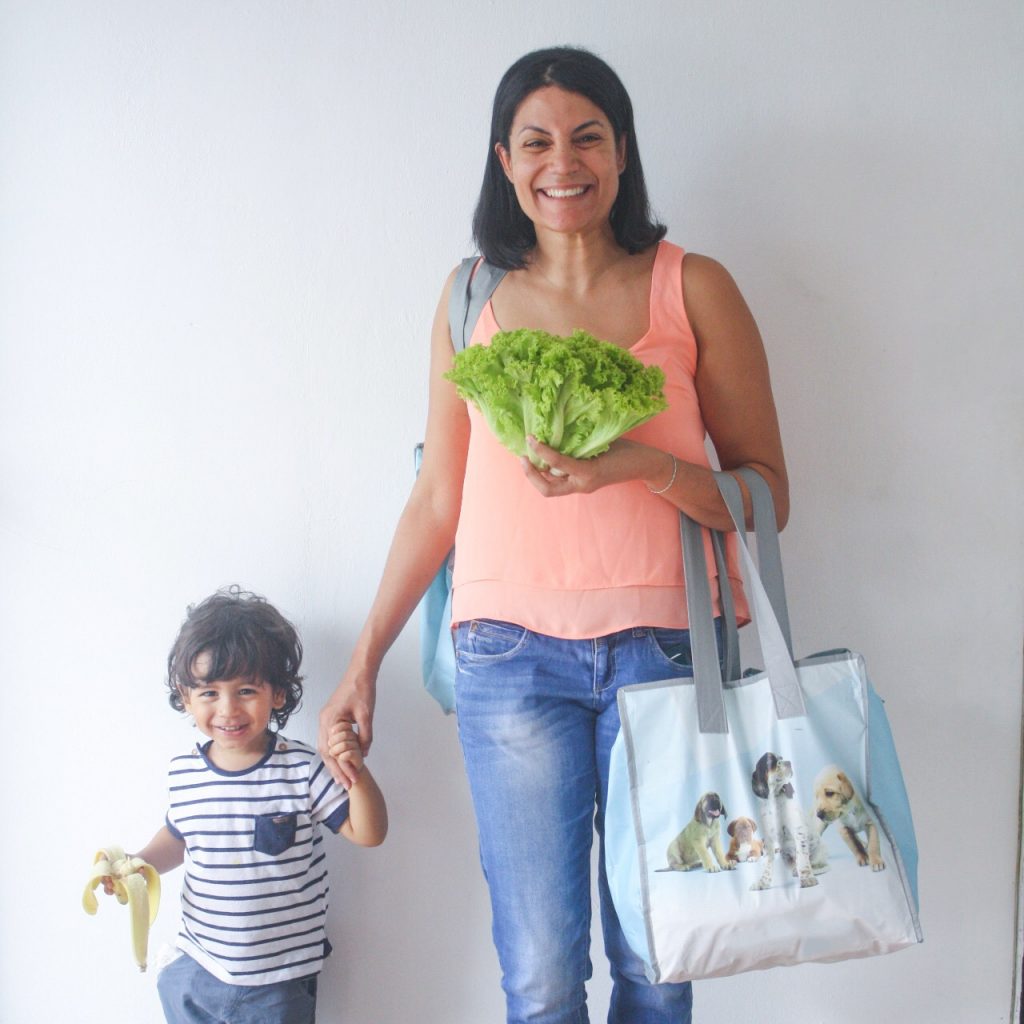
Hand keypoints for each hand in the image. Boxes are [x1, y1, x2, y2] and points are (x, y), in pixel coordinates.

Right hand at [318, 665, 375, 786]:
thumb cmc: (362, 690)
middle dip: (335, 770)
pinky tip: (340, 760)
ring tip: (342, 778)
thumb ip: (365, 736)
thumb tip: (364, 754)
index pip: (333, 752)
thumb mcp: (366, 715)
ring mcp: (325, 719)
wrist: (359, 672)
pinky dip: (333, 752)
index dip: (342, 768)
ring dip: (333, 763)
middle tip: (346, 785)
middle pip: (326, 752)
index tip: (351, 780)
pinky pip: (327, 739)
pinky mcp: (330, 717)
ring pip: (324, 747)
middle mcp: (324, 721)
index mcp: (330, 721)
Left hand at [520, 436, 651, 496]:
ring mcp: (583, 486)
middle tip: (522, 457)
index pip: (558, 463)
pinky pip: (561, 481)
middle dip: (530, 475)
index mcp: (589, 473)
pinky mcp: (584, 484)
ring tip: (528, 456)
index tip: (530, 438)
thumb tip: (558, 429)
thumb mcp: (605, 442)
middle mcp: (583, 484)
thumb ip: (582, 441)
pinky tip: (544, 457)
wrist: (645, 465)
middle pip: (547, 489)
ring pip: (552, 487)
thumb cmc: (629, 451)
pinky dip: (549, 471)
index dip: (542, 451)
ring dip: (537, 475)